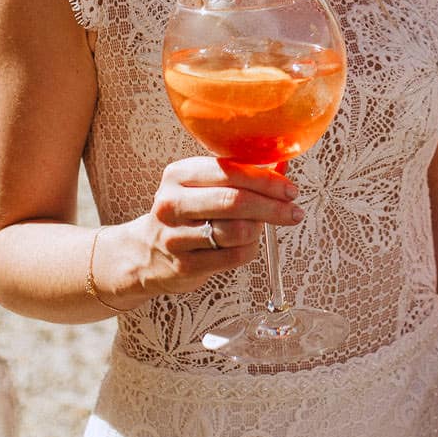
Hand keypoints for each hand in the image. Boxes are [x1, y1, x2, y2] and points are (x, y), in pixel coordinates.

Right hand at [101, 157, 301, 299]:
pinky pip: (234, 256)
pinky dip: (249, 250)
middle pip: (235, 201)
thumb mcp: (201, 186)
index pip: (230, 171)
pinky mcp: (184, 265)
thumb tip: (282, 171)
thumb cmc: (185, 214)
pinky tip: (247, 245)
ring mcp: (175, 236)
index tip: (290, 189)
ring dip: (258, 230)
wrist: (144, 253)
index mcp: (179, 174)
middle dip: (272, 207)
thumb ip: (238, 177)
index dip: (266, 180)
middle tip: (293, 212)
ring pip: (237, 231)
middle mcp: (173, 202)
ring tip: (258, 229)